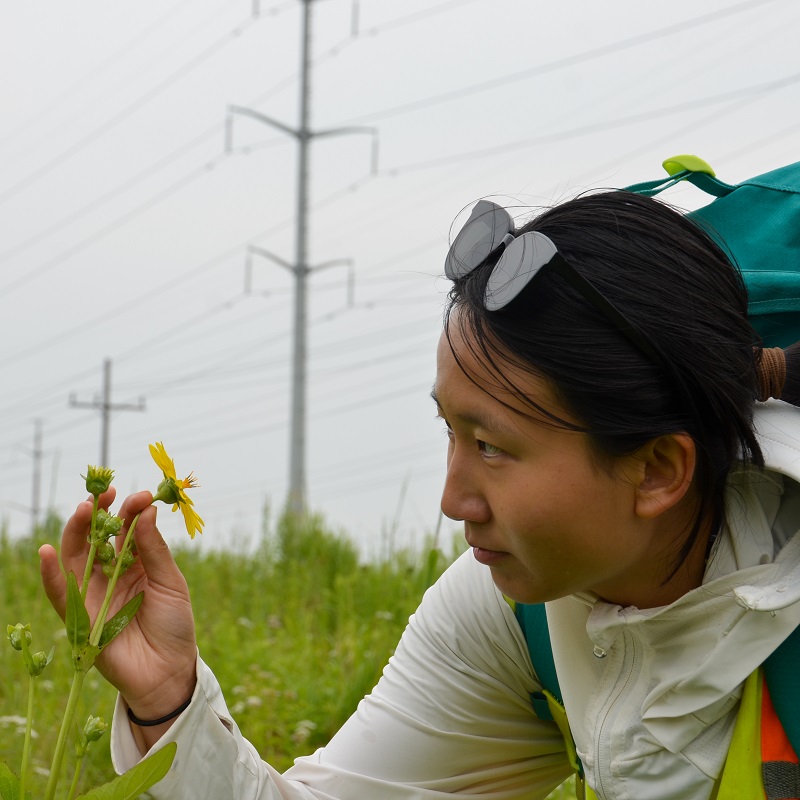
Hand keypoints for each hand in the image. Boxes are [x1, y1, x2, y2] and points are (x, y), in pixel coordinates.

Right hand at [40, 489, 196, 725]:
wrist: (168, 671)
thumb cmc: (174, 624)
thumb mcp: (170, 583)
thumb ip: (154, 550)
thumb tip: (146, 511)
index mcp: (137, 563)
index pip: (127, 529)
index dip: (131, 510)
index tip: (140, 495)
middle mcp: (111, 574)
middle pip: (97, 538)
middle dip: (99, 513)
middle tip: (106, 493)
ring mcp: (93, 593)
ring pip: (75, 557)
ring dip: (75, 532)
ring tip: (84, 509)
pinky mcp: (79, 616)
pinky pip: (60, 592)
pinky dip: (50, 573)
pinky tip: (47, 550)